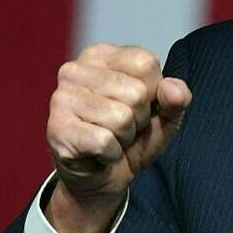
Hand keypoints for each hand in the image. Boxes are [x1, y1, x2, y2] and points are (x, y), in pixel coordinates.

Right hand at [44, 43, 190, 232]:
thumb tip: (173, 90)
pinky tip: (98, 152)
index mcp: (101, 55)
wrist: (103, 178)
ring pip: (120, 118)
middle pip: (136, 93)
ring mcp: (61, 98)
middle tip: (122, 128)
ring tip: (110, 138)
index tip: (139, 106)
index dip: (153, 92)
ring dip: (124, 138)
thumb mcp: (164, 115)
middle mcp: (75, 69)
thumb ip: (176, 98)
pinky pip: (104, 141)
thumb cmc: (132, 138)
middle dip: (139, 119)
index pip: (146, 63)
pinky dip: (111, 154)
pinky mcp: (56, 128)